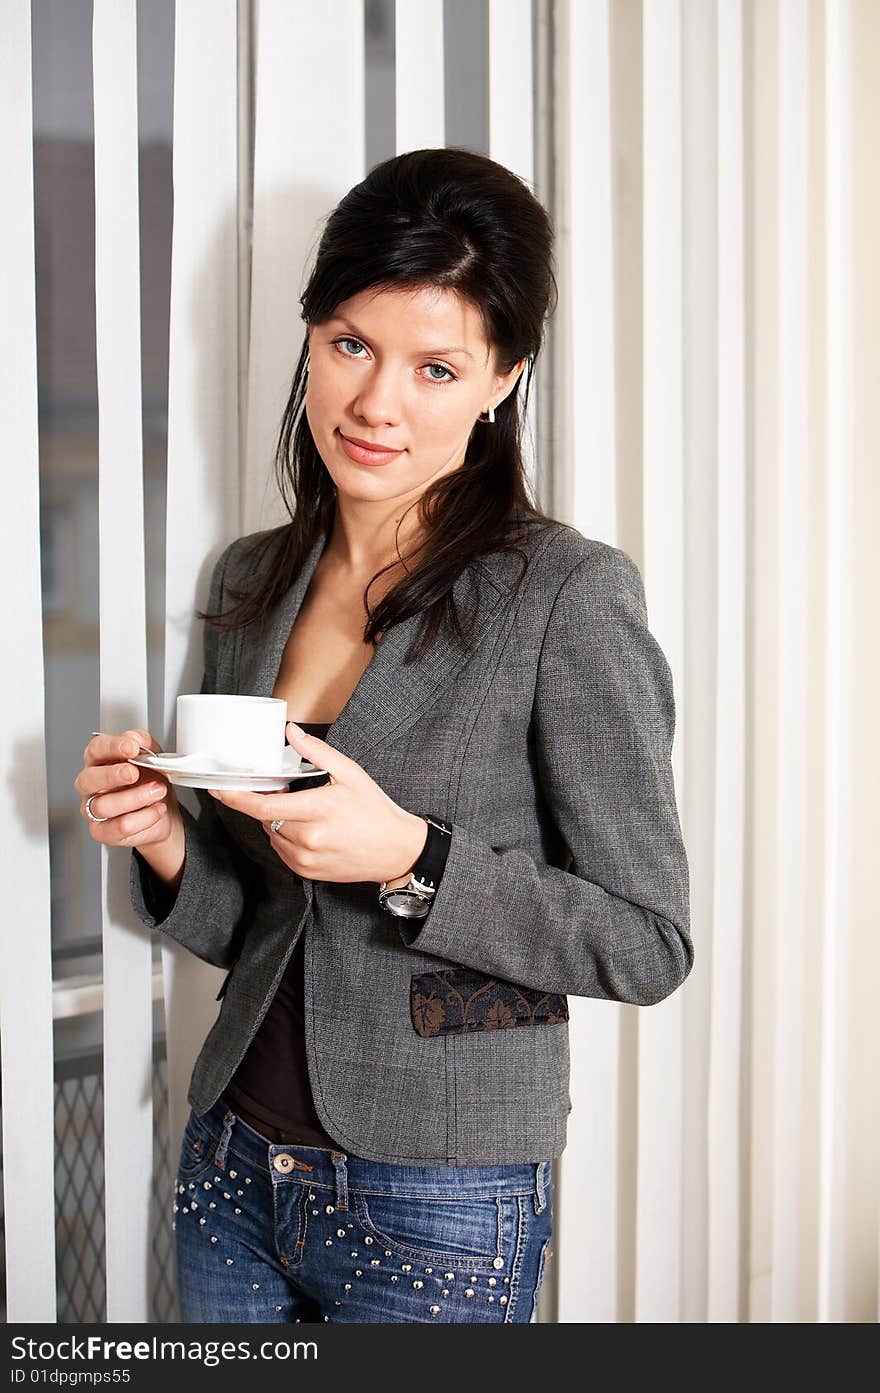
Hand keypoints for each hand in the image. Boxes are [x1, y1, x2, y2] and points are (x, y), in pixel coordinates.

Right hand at [75, 729, 179, 848]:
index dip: (111, 747)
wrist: (162, 811)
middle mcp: (91, 785)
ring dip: (136, 798)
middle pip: (87, 779)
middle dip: (113, 775)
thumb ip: (144, 743)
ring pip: (103, 805)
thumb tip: (133, 736)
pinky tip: (157, 809)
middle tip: (135, 773)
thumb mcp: (154, 757)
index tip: (131, 747)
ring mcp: (93, 809)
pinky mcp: (103, 831)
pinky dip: (143, 818)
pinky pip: (118, 827)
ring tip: (158, 791)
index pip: (95, 749)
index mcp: (100, 762)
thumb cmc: (150, 782)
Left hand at [207, 721, 427, 884]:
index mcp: (318, 809)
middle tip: (288, 793)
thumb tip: (290, 732)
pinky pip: (282, 851)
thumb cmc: (375, 811)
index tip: (219, 788)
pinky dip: (286, 837)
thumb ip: (316, 752)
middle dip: (269, 803)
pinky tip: (310, 830)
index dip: (236, 798)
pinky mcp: (308, 873)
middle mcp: (309, 838)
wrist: (397, 850)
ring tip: (307, 813)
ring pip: (272, 834)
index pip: (264, 806)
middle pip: (266, 818)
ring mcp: (307, 859)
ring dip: (278, 821)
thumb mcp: (350, 774)